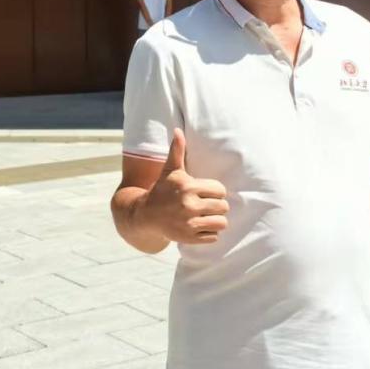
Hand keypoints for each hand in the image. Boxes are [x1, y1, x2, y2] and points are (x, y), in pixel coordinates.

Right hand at [139, 129, 229, 244]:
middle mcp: (189, 205)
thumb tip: (177, 130)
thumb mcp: (170, 170)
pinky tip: (198, 227)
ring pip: (221, 223)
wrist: (146, 215)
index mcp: (188, 186)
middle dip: (217, 207)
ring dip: (216, 221)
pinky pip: (213, 237)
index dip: (215, 192)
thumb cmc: (162, 190)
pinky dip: (209, 233)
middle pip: (223, 207)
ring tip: (205, 217)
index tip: (206, 193)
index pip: (220, 190)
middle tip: (206, 206)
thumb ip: (177, 150)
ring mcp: (189, 223)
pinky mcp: (189, 238)